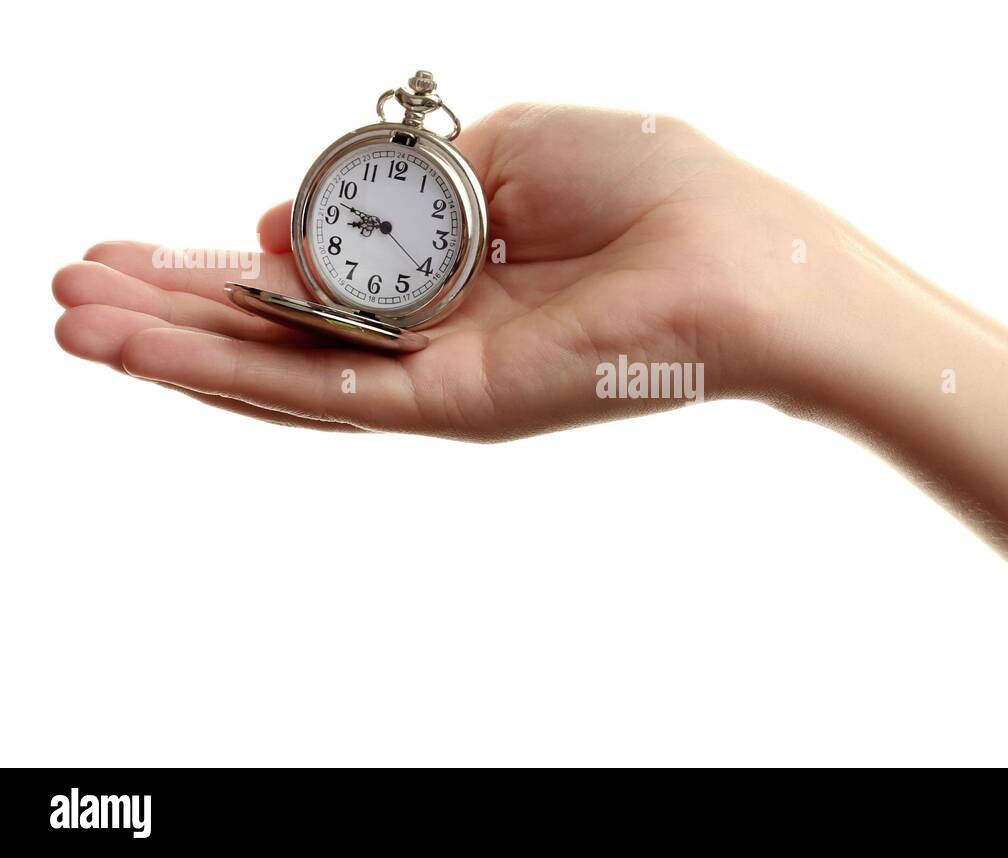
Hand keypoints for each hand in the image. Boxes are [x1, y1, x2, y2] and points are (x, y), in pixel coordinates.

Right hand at [53, 104, 853, 437]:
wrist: (739, 259)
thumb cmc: (654, 186)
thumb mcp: (509, 148)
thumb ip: (402, 186)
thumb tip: (301, 220)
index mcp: (454, 267)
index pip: (316, 273)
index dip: (225, 258)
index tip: (151, 239)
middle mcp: (437, 330)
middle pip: (280, 327)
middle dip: (174, 305)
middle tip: (76, 288)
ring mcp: (439, 376)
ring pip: (280, 367)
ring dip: (172, 345)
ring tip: (73, 321)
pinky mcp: (451, 405)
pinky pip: (318, 388)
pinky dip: (224, 370)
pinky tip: (141, 350)